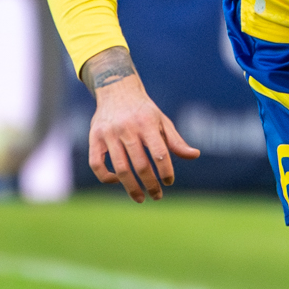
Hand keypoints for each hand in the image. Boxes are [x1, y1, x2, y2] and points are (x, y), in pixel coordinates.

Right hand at [82, 49, 199, 201]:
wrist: (116, 90)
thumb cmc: (144, 111)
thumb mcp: (162, 121)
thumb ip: (176, 141)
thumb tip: (195, 155)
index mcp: (147, 123)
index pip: (159, 153)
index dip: (165, 171)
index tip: (169, 182)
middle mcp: (127, 128)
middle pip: (140, 164)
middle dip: (151, 184)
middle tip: (157, 196)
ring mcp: (109, 134)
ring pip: (120, 168)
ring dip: (131, 187)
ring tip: (140, 198)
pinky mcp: (94, 138)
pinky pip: (96, 164)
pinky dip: (106, 177)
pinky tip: (117, 181)